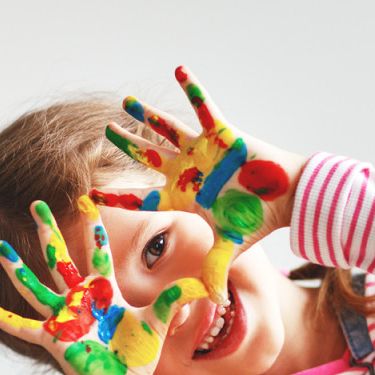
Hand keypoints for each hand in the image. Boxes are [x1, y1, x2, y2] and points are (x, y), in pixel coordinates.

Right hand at [0, 197, 206, 374]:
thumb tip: (206, 284)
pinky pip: (23, 326)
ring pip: (36, 286)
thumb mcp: (159, 323)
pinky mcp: (54, 339)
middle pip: (61, 260)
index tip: (88, 204)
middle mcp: (81, 302)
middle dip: (49, 232)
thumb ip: (176, 300)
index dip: (94, 231)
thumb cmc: (138, 357)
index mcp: (105, 294)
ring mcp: (65, 319)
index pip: (98, 255)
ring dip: (17, 268)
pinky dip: (2, 317)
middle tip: (36, 204)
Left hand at [95, 65, 304, 303]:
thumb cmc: (257, 220)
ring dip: (147, 115)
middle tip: (107, 132)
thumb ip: (215, 270)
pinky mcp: (222, 132)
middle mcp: (188, 171)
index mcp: (184, 197)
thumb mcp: (230, 247)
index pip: (143, 198)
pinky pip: (204, 106)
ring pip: (167, 129)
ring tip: (126, 102)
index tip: (89, 197)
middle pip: (148, 157)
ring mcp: (202, 150)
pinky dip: (193, 89)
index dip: (116, 198)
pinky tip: (179, 69)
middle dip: (127, 146)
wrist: (285, 198)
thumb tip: (213, 304)